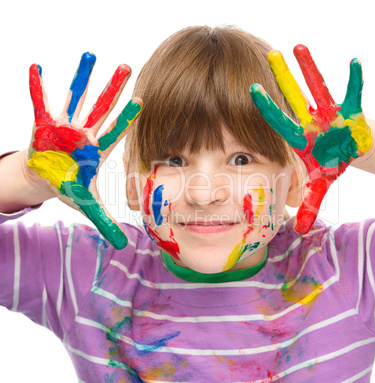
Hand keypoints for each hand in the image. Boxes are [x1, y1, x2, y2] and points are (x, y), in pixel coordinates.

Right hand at [27, 52, 141, 248]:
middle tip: (126, 66)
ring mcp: (64, 126)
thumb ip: (105, 221)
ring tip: (91, 55)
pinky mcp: (43, 124)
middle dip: (112, 89)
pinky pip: (39, 103)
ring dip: (82, 78)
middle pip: (101, 109)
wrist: (45, 177)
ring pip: (76, 99)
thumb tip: (122, 244)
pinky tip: (36, 68)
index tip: (142, 101)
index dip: (128, 118)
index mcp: (96, 150)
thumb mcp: (86, 203)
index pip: (116, 132)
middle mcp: (84, 134)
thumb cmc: (68, 186)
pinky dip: (37, 87)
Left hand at [250, 45, 371, 233]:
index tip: (250, 91)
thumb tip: (298, 230)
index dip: (266, 108)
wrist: (347, 152)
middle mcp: (310, 122)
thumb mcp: (317, 185)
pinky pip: (352, 94)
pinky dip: (354, 81)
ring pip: (317, 88)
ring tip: (298, 47)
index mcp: (299, 138)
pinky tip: (353, 64)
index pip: (278, 122)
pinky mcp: (349, 111)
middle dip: (283, 79)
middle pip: (293, 98)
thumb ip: (307, 204)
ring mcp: (328, 114)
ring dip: (309, 69)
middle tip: (270, 55)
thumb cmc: (328, 163)